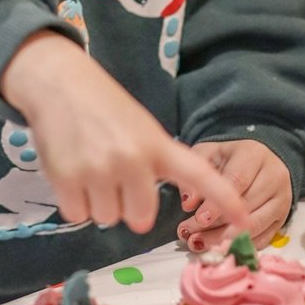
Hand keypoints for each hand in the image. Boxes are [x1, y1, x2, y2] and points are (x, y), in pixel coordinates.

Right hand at [0, 32, 250, 235]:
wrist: (58, 82)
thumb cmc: (103, 106)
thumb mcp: (140, 126)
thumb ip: (152, 163)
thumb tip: (142, 211)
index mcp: (157, 145)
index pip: (201, 176)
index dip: (226, 200)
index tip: (246, 222)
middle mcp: (133, 161)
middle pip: (140, 220)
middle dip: (127, 205)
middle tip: (113, 175)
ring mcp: (99, 171)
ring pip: (107, 219)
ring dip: (98, 201)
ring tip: (89, 165)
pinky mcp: (67, 179)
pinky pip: (78, 215)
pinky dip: (74, 201)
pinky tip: (71, 169)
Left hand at [177, 140, 291, 252]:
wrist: (260, 162)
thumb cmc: (230, 159)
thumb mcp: (209, 154)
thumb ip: (197, 174)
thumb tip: (189, 204)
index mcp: (254, 154)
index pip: (237, 181)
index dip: (218, 203)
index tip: (199, 219)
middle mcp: (274, 176)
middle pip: (246, 207)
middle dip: (215, 225)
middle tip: (190, 235)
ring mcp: (282, 200)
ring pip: (255, 226)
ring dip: (224, 239)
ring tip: (198, 243)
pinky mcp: (283, 219)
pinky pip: (263, 238)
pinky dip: (239, 246)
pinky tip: (219, 248)